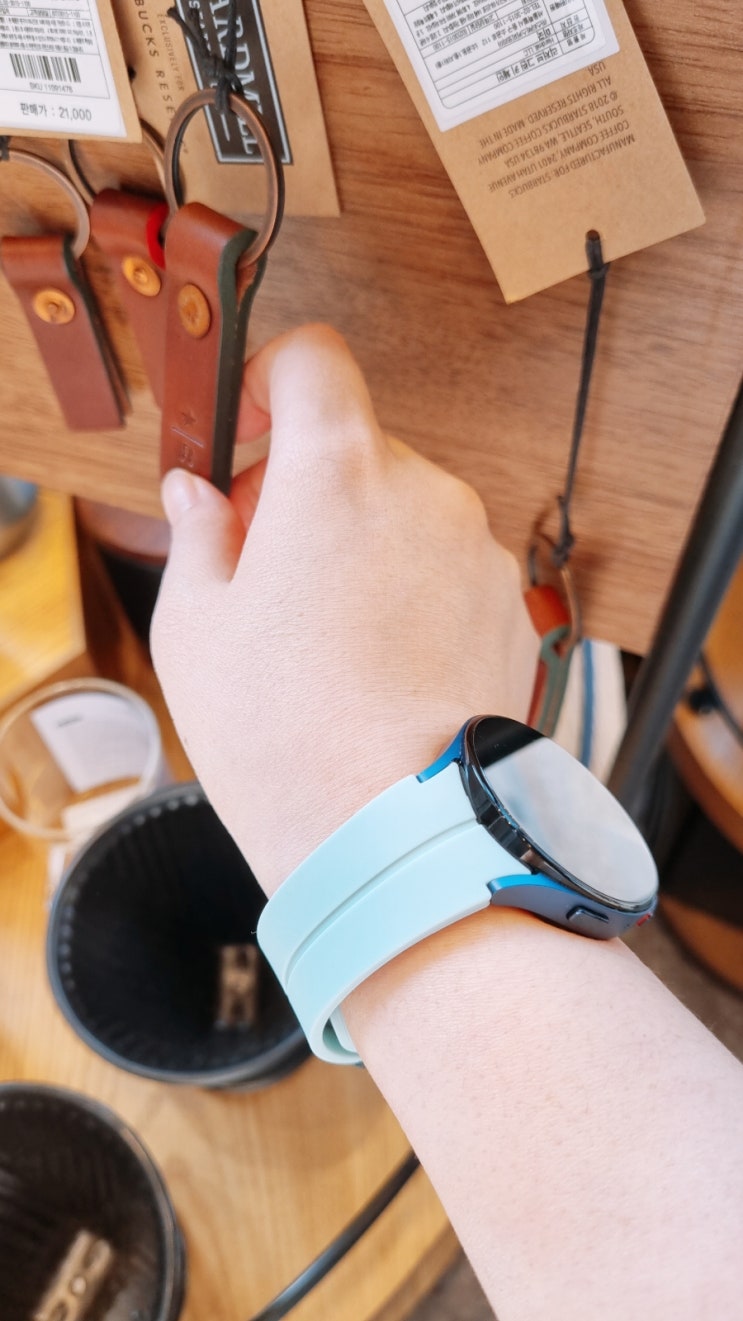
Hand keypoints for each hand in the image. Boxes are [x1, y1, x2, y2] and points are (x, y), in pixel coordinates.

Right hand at [152, 325, 537, 894]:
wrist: (390, 832)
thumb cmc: (285, 736)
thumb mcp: (196, 626)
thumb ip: (198, 533)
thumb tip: (198, 494)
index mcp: (337, 472)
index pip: (314, 359)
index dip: (274, 378)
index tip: (252, 425)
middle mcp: (424, 492)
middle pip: (359, 448)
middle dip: (308, 488)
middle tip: (266, 567)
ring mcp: (479, 551)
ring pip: (407, 512)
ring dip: (365, 543)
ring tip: (327, 636)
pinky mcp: (511, 607)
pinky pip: (451, 569)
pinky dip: (416, 592)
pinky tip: (381, 664)